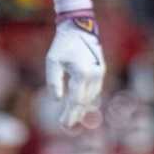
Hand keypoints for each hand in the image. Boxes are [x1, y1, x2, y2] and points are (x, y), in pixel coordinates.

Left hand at [46, 11, 105, 128]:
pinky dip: (87, 98)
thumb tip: (57, 100)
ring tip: (71, 117)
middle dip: (75, 114)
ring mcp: (100, 72)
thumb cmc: (63, 44)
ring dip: (82, 108)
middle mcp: (94, 75)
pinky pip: (95, 89)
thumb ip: (54, 81)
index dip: (69, 114)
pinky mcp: (101, 70)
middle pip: (85, 102)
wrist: (80, 27)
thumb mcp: (52, 61)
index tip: (62, 124)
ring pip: (92, 97)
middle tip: (65, 126)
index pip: (76, 100)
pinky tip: (80, 104)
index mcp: (82, 73)